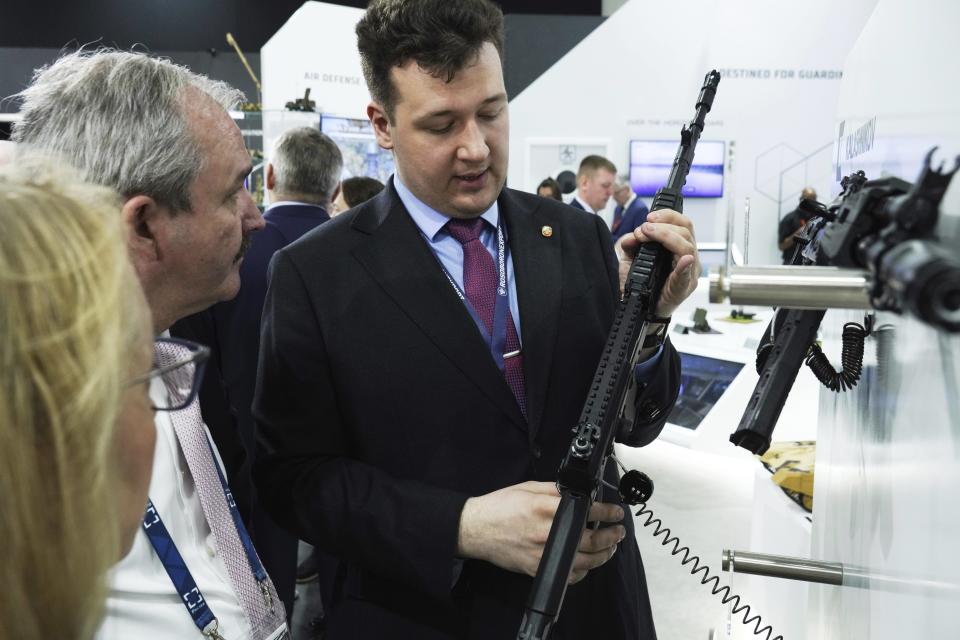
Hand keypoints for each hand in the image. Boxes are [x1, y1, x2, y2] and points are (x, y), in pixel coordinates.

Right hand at [457, 481, 626, 583]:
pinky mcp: (536, 568)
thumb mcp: (528, 488)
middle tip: (619, 531)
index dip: (607, 512)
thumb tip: (578, 490)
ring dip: (603, 555)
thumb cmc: (500, 507)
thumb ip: (554, 490)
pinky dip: (582, 572)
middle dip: (611, 536)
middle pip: (591, 540)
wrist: (476, 528)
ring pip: (584, 562)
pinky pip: (568, 576)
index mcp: (545, 509)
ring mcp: (542, 554)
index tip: (616, 512)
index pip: (587, 511)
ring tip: (610, 547)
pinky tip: (587, 563)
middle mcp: (546, 533)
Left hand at [617, 209, 699, 316]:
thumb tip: (631, 236)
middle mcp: (688, 257)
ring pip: (687, 247)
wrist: (641, 308)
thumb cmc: (642, 284)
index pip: (683, 224)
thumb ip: (631, 245)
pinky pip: (687, 274)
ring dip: (667, 237)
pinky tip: (683, 260)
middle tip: (644, 228)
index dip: (668, 216)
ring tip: (647, 235)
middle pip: (686, 232)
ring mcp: (689, 272)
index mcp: (679, 248)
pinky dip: (684, 266)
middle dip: (664, 225)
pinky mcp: (684, 287)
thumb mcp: (631, 260)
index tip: (649, 217)